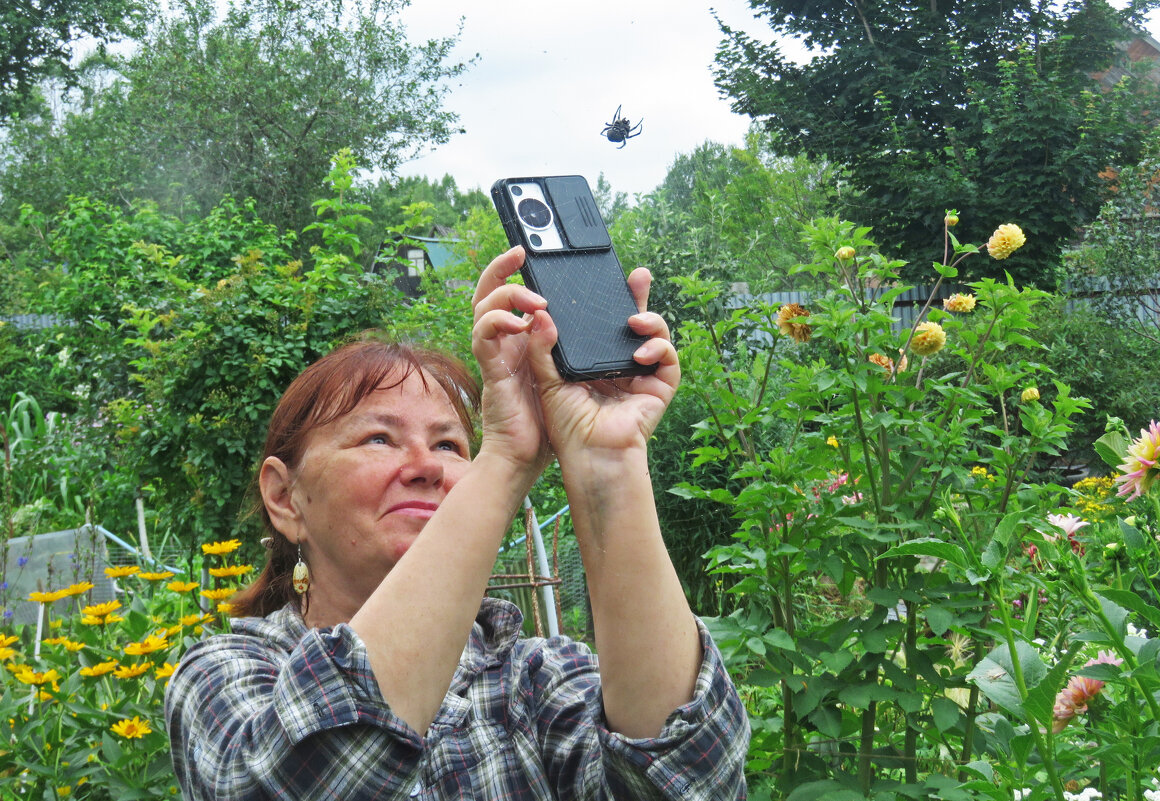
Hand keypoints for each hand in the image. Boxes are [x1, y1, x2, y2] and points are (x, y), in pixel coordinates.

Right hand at [471, 246, 551, 474]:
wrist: (528, 455)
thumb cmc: (548, 417)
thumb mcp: (568, 371)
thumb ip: (572, 343)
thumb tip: (592, 316)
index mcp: (522, 337)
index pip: (511, 293)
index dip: (513, 269)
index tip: (528, 251)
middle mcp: (504, 341)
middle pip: (489, 291)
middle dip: (501, 267)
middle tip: (520, 253)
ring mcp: (495, 354)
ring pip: (484, 306)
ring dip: (508, 294)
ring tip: (535, 299)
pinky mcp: (491, 370)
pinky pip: (484, 337)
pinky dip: (500, 323)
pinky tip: (522, 324)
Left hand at [524, 267, 679, 459]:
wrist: (587, 454)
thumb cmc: (567, 424)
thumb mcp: (547, 379)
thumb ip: (543, 347)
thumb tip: (541, 314)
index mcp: (596, 359)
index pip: (603, 322)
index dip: (608, 300)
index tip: (603, 277)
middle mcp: (621, 362)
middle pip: (635, 322)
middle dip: (639, 297)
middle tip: (638, 276)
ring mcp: (644, 374)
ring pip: (656, 334)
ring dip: (650, 321)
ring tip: (633, 322)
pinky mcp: (661, 387)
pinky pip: (669, 358)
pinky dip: (659, 348)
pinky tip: (641, 353)